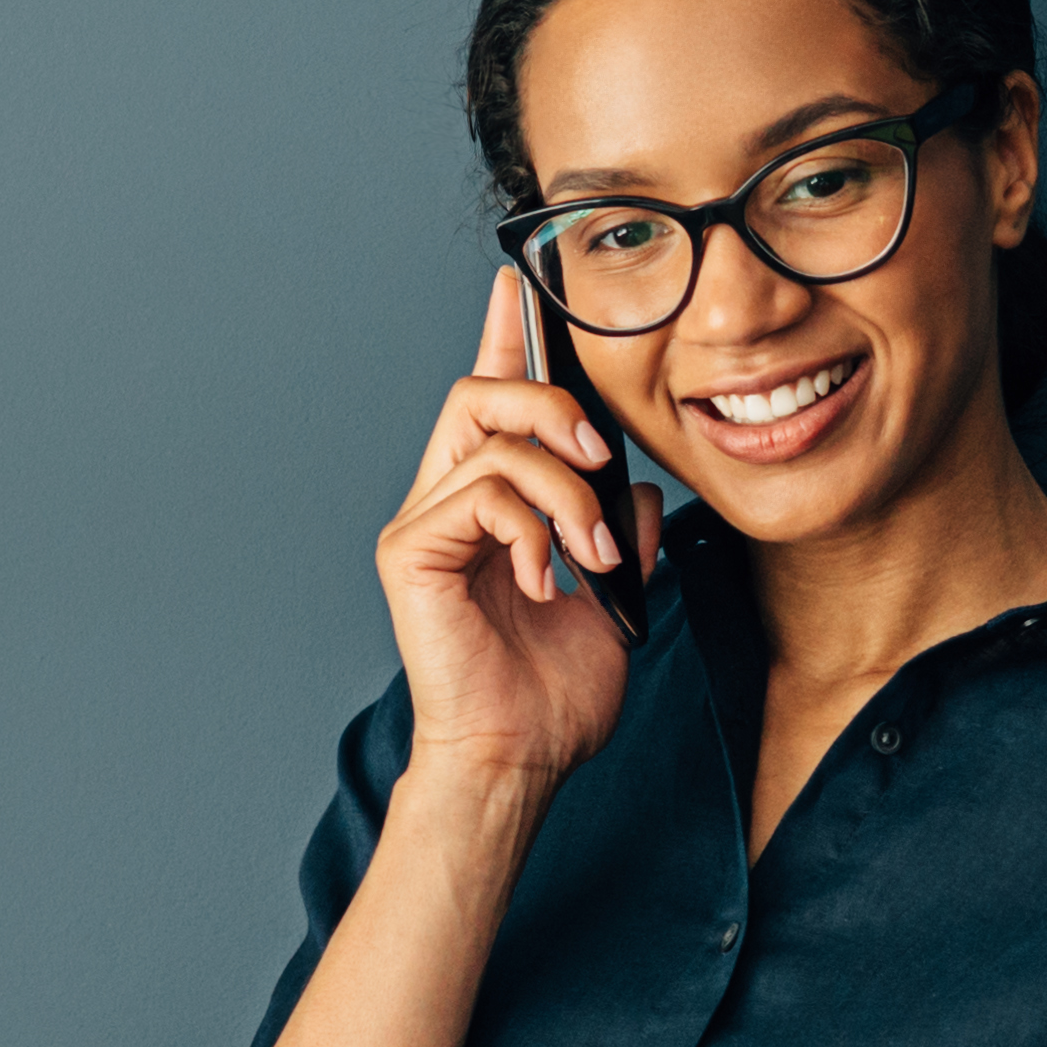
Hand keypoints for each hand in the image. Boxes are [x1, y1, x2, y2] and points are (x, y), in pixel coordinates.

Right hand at [381, 271, 655, 783]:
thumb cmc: (553, 695)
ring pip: (494, 443)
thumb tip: (637, 488)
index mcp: (489, 505)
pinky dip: (534, 532)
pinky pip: (483, 496)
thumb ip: (621, 535)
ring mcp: (422, 525)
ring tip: (592, 559)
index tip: (518, 287)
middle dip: (554, 406)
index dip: (504, 339)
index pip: (491, 399)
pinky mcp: (410, 552)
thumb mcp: (614, 600)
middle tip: (602, 459)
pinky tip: (549, 583)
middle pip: (480, 392)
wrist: (520, 759)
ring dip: (565, 494)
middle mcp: (445, 502)